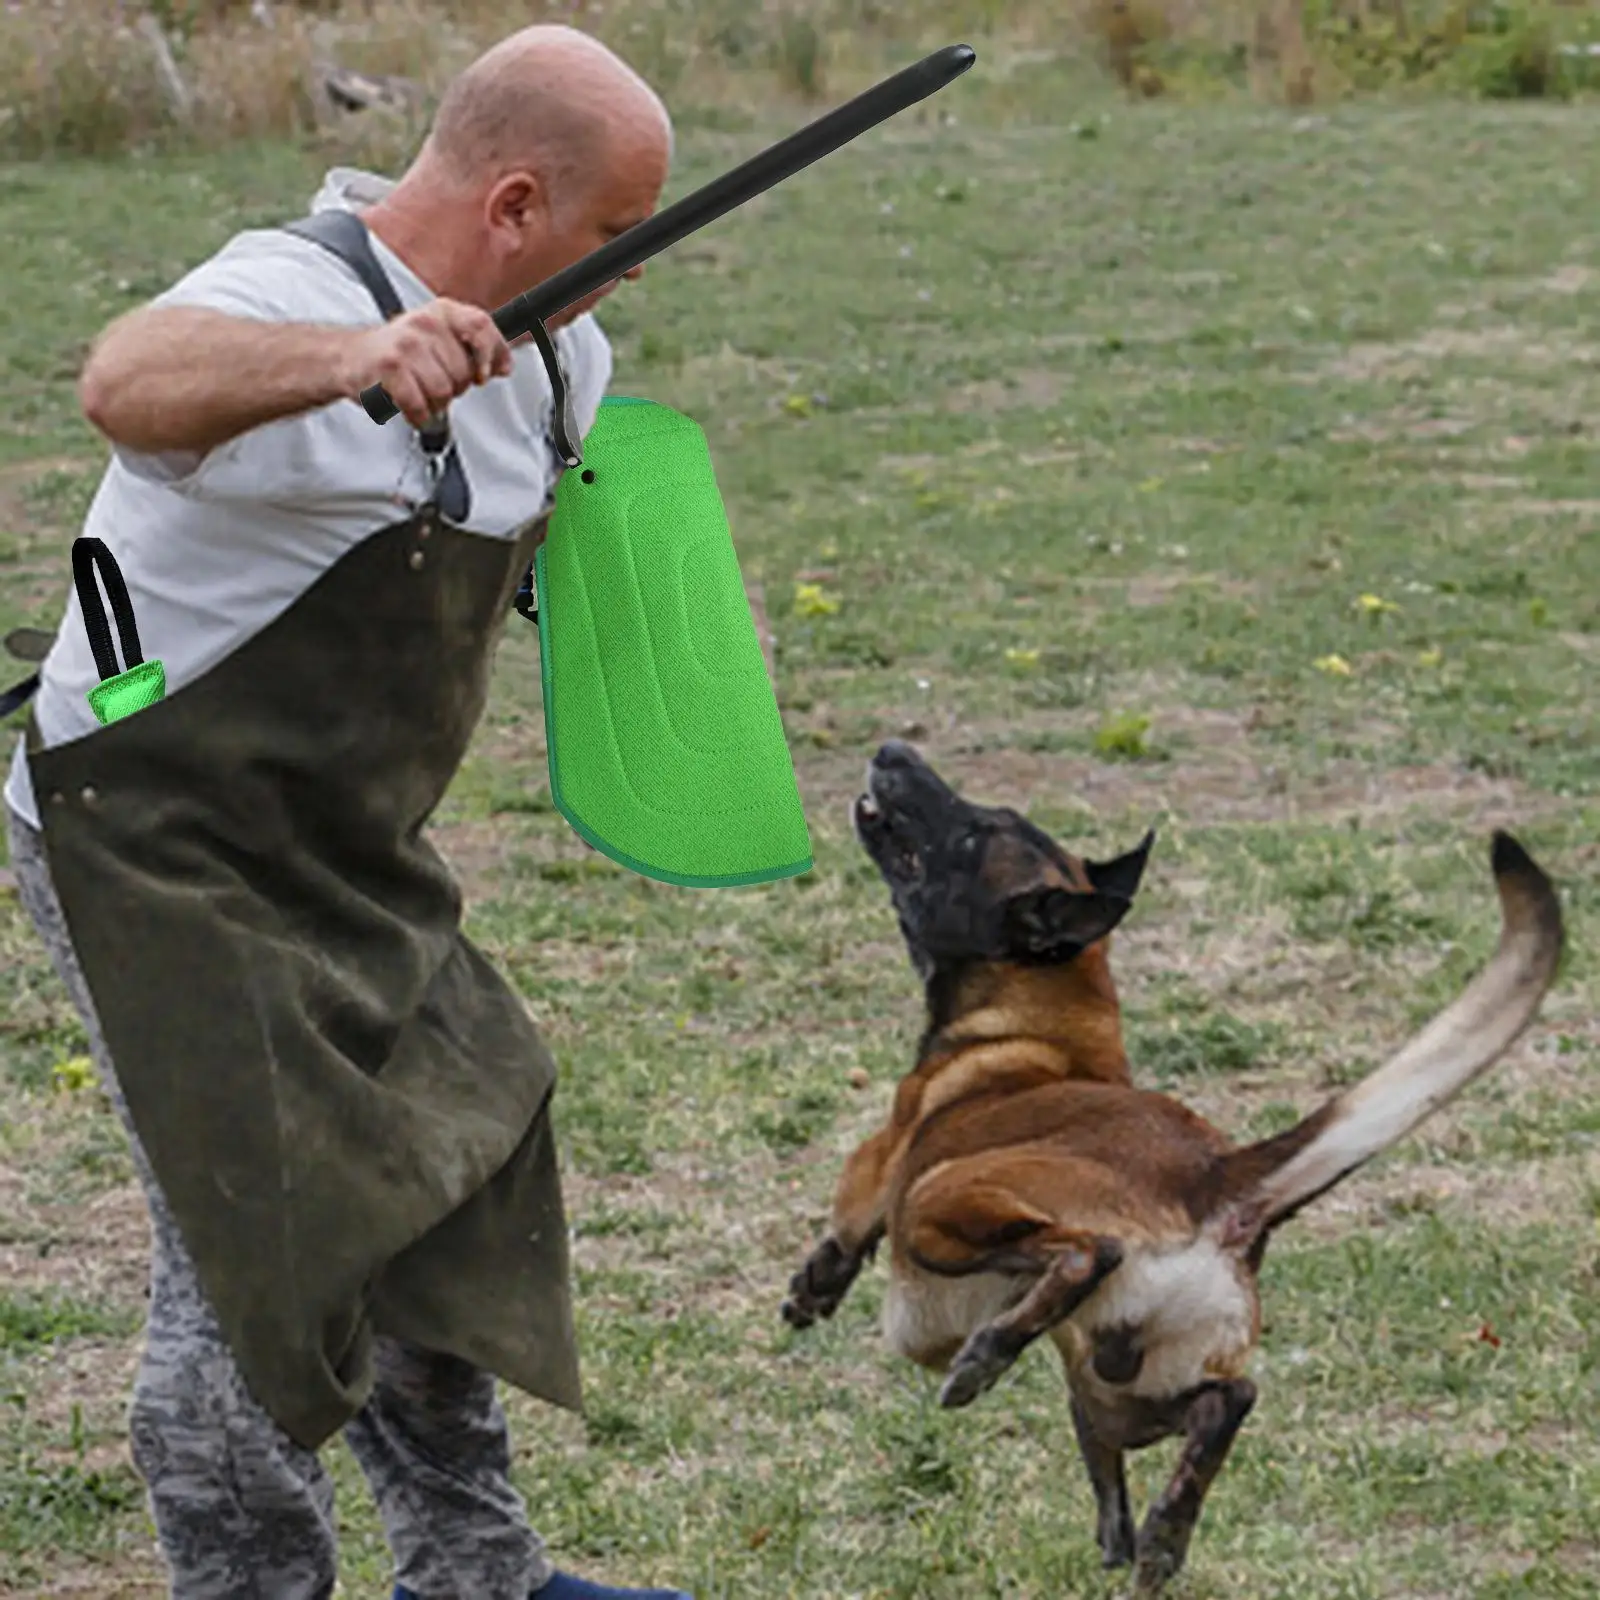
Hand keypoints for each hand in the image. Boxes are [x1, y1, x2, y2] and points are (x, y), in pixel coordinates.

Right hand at [342, 299, 512, 428]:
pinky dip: (417, 415)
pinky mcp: (389, 368)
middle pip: (464, 371)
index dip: (490, 353)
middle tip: (433, 382)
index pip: (481, 326)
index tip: (484, 374)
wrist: (353, 357)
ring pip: (444, 392)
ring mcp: (406, 345)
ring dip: (434, 404)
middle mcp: (425, 324)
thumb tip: (504, 365)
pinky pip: (419, 405)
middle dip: (454, 388)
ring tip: (419, 392)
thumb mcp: (443, 340)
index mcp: (443, 313)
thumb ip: (478, 349)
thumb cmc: (402, 352)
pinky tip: (410, 406)